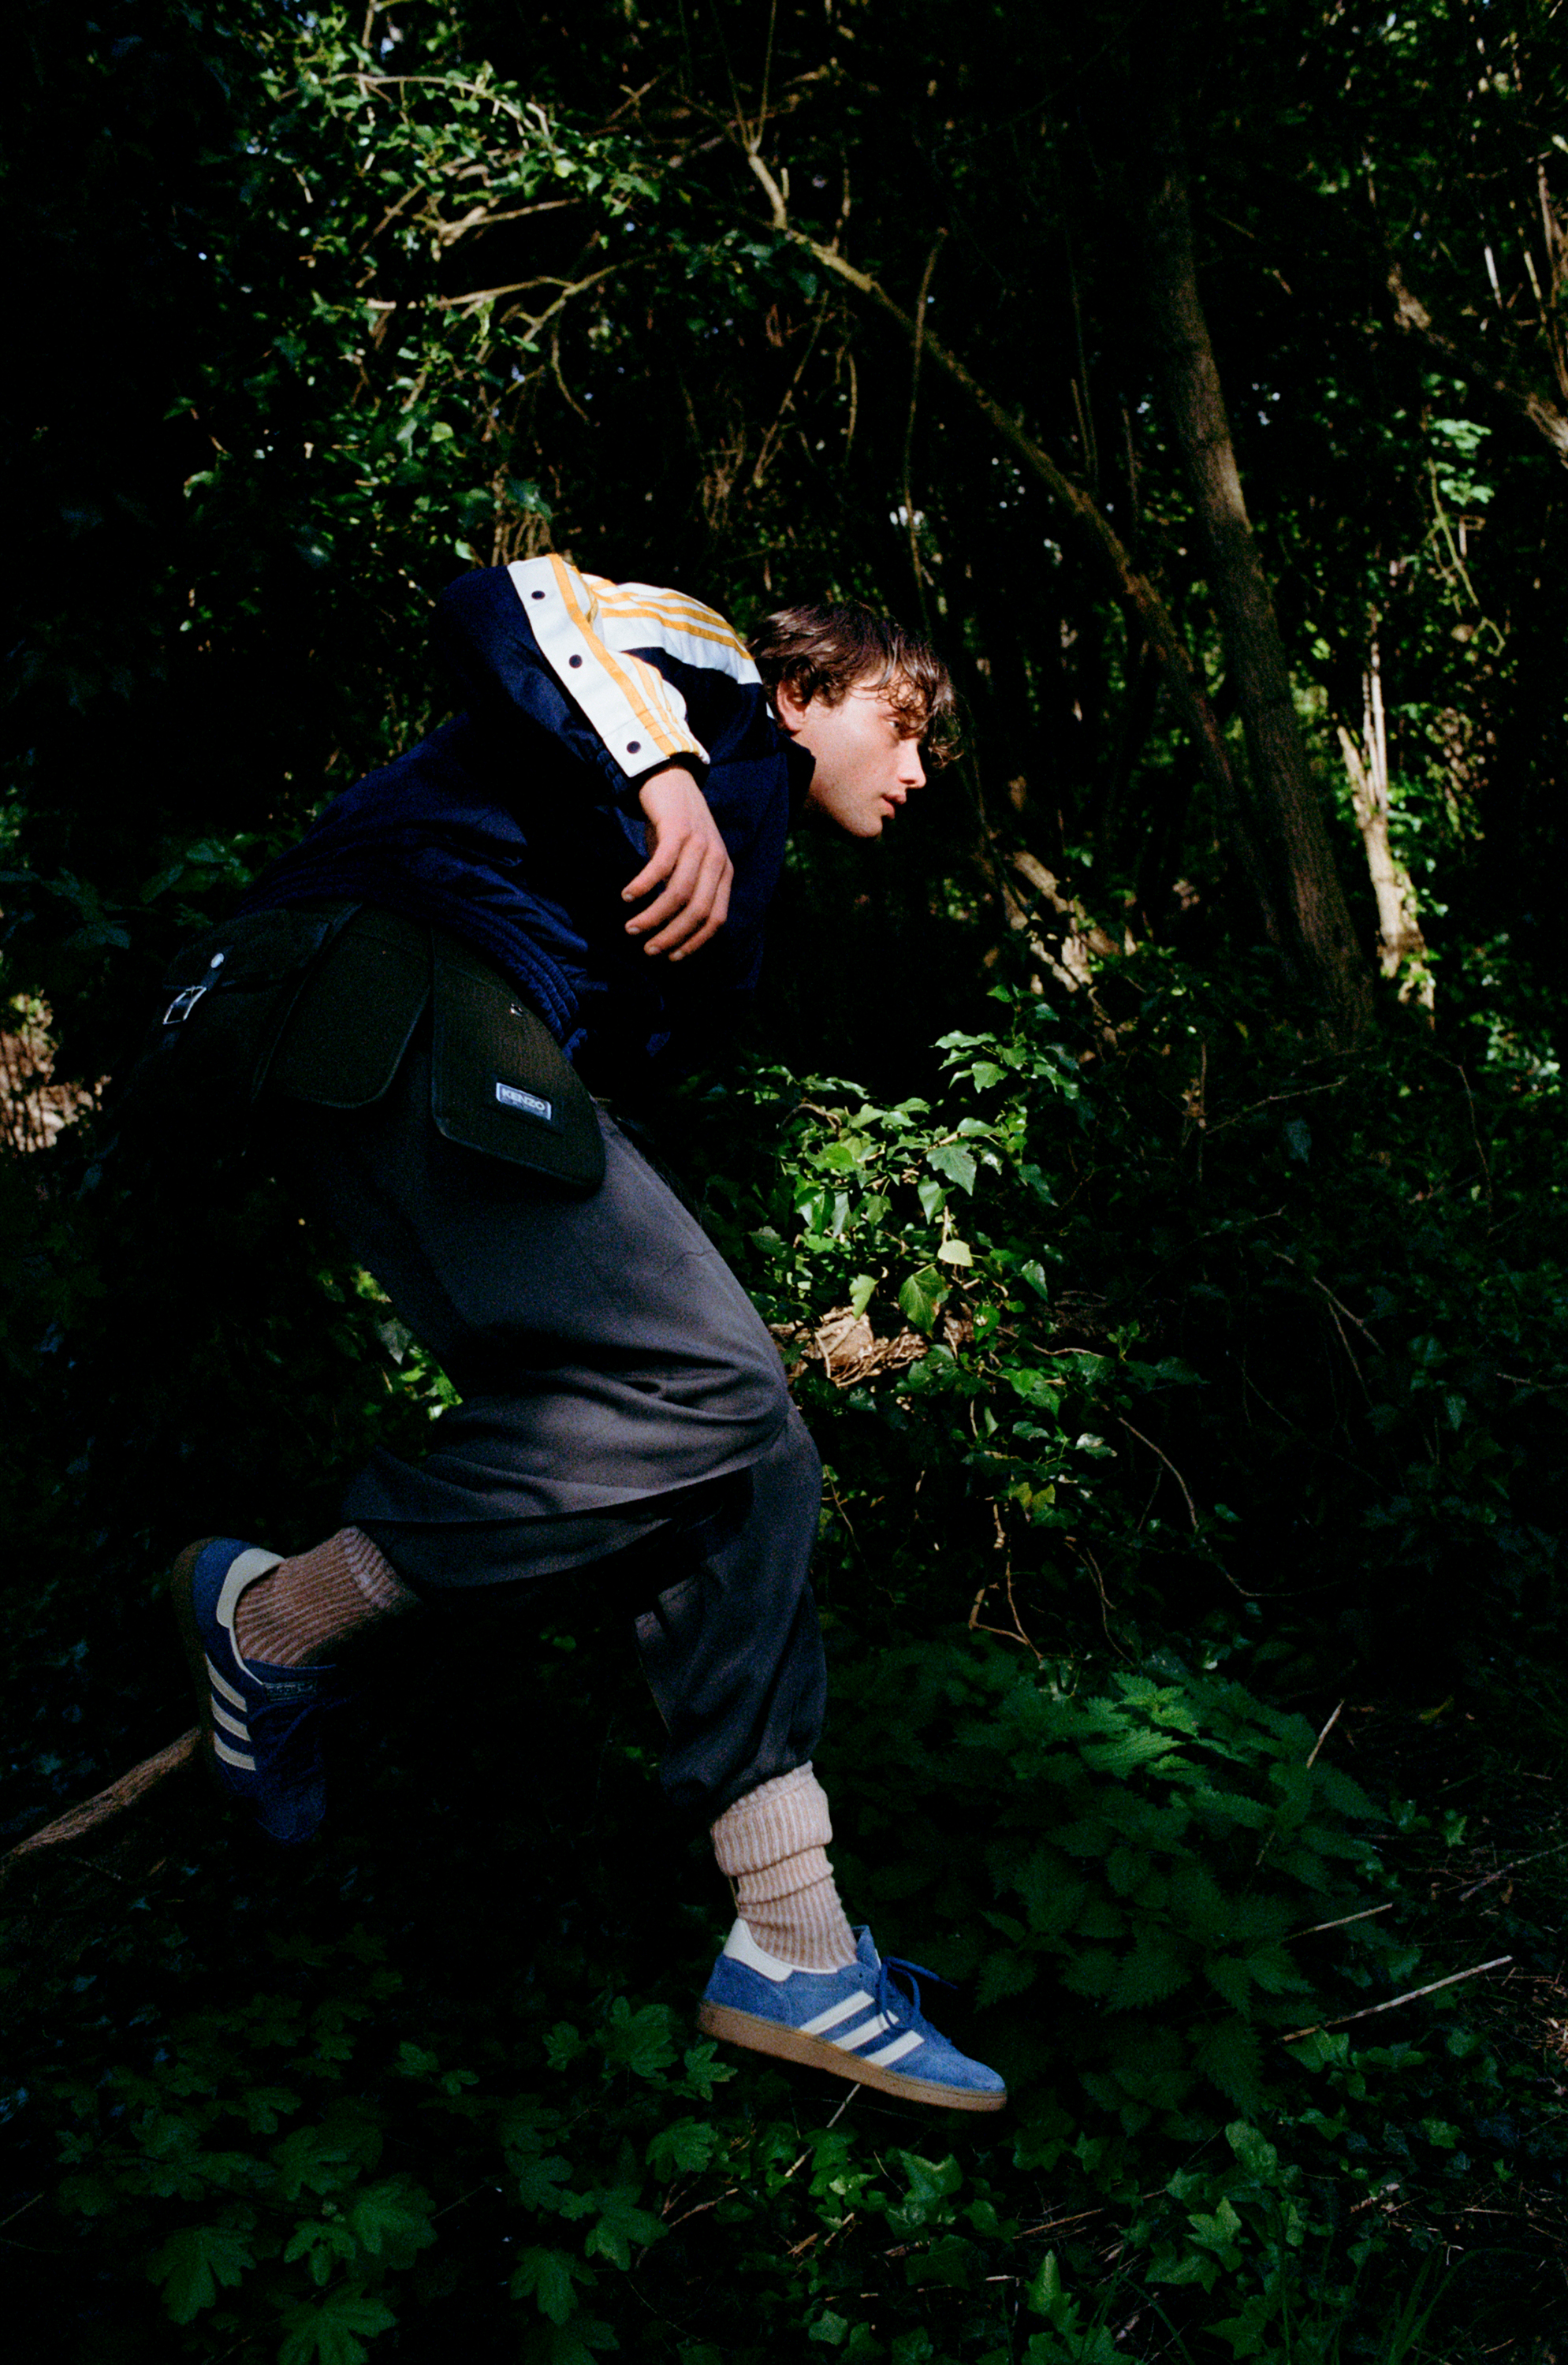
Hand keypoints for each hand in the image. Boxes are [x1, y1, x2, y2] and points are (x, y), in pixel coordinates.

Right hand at [623, 765, 732, 959]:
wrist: (669, 778)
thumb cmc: (675, 828)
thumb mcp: (690, 862)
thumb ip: (689, 888)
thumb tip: (671, 928)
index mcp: (724, 872)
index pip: (716, 919)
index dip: (694, 942)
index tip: (671, 957)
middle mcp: (717, 860)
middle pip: (697, 911)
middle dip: (671, 935)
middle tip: (647, 947)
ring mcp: (699, 844)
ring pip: (678, 894)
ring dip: (653, 916)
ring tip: (631, 927)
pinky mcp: (678, 830)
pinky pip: (660, 867)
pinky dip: (643, 885)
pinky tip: (628, 896)